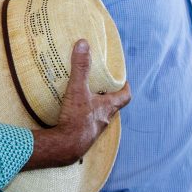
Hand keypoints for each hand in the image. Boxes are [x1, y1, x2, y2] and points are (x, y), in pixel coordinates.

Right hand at [24, 39, 130, 169]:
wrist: (66, 147)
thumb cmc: (76, 120)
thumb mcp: (78, 89)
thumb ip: (80, 67)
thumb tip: (84, 44)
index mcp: (108, 107)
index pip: (125, 97)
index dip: (126, 88)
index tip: (124, 81)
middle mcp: (104, 119)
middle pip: (112, 106)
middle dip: (108, 95)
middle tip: (100, 85)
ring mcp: (94, 129)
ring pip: (99, 115)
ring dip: (94, 106)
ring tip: (84, 97)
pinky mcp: (83, 136)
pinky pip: (86, 124)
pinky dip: (82, 117)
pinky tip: (71, 113)